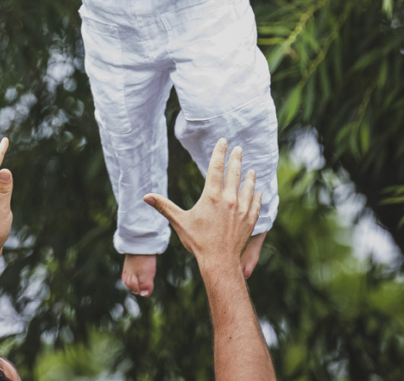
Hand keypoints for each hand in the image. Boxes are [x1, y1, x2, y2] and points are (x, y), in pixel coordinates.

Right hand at [144, 139, 260, 273]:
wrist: (219, 262)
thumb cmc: (198, 242)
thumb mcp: (179, 222)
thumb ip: (164, 206)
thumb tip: (145, 197)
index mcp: (212, 196)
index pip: (216, 167)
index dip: (219, 152)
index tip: (223, 141)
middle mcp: (229, 200)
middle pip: (234, 172)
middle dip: (236, 158)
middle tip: (239, 148)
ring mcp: (241, 210)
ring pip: (247, 186)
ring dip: (249, 176)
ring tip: (250, 168)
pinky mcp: (249, 220)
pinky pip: (255, 203)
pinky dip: (256, 195)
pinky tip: (257, 191)